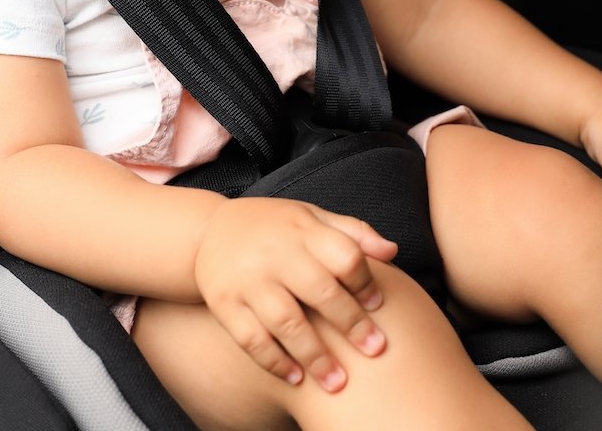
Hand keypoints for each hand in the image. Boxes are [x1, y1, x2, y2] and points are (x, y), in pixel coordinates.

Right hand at [192, 197, 397, 391]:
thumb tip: (393, 251)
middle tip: (375, 351)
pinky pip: (251, 339)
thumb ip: (352, 232)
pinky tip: (296, 378)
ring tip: (338, 383)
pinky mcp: (224, 303)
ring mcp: (248, 280)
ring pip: (286, 322)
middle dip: (351, 324)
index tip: (378, 306)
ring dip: (315, 355)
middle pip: (320, 291)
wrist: (208, 231)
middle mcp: (274, 254)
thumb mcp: (311, 217)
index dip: (365, 282)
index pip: (343, 255)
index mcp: (302, 231)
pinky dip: (274, 361)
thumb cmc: (274, 228)